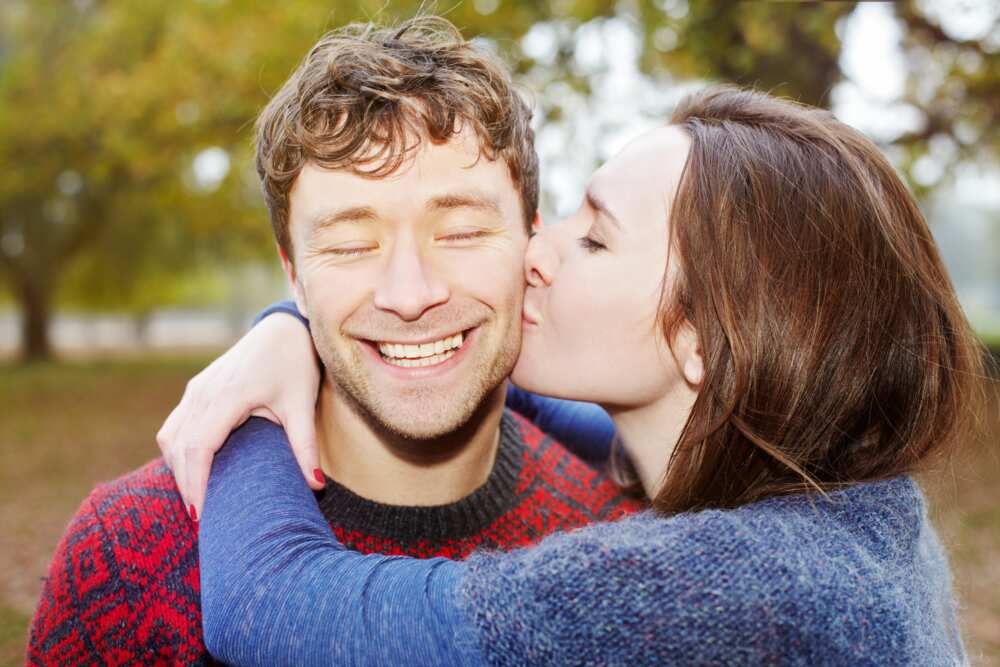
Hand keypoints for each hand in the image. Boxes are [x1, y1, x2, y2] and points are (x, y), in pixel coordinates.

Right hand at [157, 312, 322, 520]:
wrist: (284, 328)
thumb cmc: (295, 363)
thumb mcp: (302, 404)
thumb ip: (305, 447)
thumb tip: (316, 487)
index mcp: (228, 395)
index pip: (198, 447)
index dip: (195, 482)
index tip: (201, 513)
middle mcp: (204, 392)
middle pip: (179, 447)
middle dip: (185, 483)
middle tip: (201, 517)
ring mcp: (196, 389)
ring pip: (170, 436)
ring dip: (179, 468)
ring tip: (197, 498)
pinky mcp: (196, 389)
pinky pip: (175, 425)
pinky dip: (179, 451)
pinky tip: (195, 471)